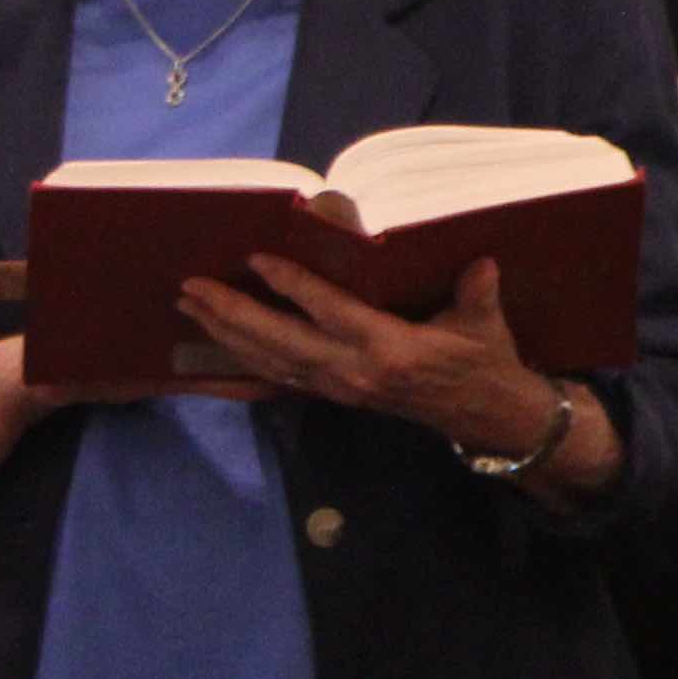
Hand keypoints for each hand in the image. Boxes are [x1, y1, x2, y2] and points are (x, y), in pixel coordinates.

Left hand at [182, 253, 548, 448]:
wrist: (488, 418)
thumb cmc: (484, 361)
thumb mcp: (484, 325)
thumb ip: (476, 294)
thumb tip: (480, 263)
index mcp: (391, 349)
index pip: (331, 312)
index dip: (292, 286)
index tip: (256, 260)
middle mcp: (356, 371)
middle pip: (283, 341)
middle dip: (232, 315)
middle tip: (190, 287)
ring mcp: (341, 387)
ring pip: (273, 362)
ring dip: (227, 335)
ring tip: (189, 306)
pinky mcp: (336, 395)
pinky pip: (281, 377)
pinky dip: (246, 358)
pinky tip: (218, 340)